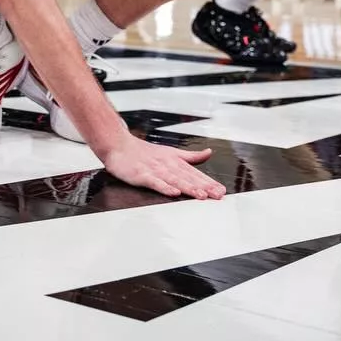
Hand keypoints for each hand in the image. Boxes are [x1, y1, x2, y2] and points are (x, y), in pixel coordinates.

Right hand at [101, 135, 223, 199]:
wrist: (119, 145)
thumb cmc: (143, 152)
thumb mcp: (171, 152)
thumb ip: (191, 156)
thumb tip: (209, 153)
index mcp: (175, 160)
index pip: (195, 173)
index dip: (209, 182)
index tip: (221, 191)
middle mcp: (167, 164)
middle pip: (188, 177)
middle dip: (204, 186)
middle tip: (217, 195)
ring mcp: (154, 169)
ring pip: (174, 180)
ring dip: (188, 187)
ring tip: (201, 195)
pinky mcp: (142, 175)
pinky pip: (154, 182)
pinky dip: (164, 187)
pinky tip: (173, 193)